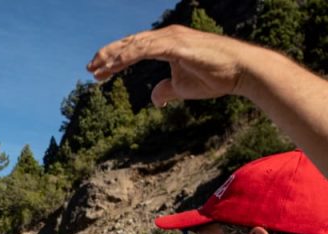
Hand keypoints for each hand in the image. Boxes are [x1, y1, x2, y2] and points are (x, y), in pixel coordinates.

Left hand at [87, 25, 248, 106]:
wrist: (242, 72)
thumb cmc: (215, 77)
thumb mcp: (183, 87)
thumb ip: (166, 90)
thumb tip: (154, 100)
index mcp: (167, 43)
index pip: (134, 48)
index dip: (114, 60)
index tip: (98, 73)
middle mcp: (167, 36)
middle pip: (130, 43)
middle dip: (108, 56)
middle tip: (90, 69)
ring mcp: (172, 38)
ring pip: (134, 45)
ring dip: (113, 57)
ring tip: (97, 70)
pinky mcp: (177, 45)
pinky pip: (145, 49)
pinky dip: (127, 56)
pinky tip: (113, 66)